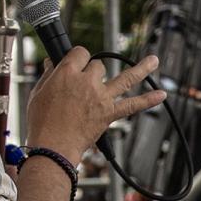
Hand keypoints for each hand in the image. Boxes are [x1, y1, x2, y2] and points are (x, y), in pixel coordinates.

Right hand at [25, 46, 163, 164]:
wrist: (52, 147)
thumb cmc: (41, 122)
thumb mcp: (38, 92)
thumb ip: (49, 75)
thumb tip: (52, 63)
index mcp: (67, 73)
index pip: (80, 53)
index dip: (78, 58)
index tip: (76, 64)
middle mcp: (87, 82)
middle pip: (99, 66)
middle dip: (93, 72)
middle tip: (84, 87)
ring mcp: (101, 97)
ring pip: (125, 78)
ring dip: (142, 69)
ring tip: (154, 61)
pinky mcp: (109, 113)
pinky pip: (132, 105)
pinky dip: (148, 101)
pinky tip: (162, 95)